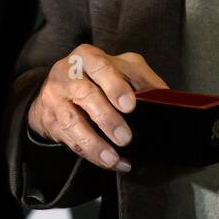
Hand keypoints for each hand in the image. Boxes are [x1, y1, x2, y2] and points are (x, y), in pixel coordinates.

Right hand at [27, 44, 167, 171]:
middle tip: (125, 138)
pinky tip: (110, 162)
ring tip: (114, 158)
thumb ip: (142, 79)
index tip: (130, 105)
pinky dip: (92, 155)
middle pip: (85, 94)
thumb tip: (168, 98)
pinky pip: (70, 140)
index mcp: (87, 56)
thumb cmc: (96, 77)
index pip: (100, 66)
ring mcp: (55, 97)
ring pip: (72, 121)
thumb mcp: (121, 68)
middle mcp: (66, 73)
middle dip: (107, 119)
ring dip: (95, 144)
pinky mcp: (50, 120)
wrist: (57, 89)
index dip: (114, 85)